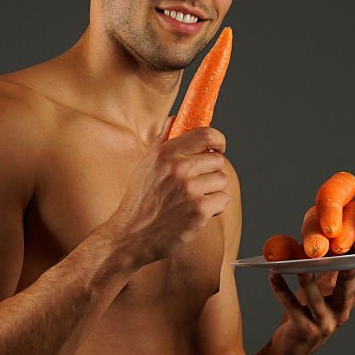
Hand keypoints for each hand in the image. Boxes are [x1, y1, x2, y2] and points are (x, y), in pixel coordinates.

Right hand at [107, 118, 228, 266]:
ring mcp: (190, 190)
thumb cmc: (139, 200)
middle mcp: (178, 168)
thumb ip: (163, 140)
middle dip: (211, 172)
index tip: (218, 147)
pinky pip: (222, 200)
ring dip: (213, 191)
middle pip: (218, 160)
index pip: (206, 134)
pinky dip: (214, 208)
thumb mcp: (146, 165)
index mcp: (166, 153)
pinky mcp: (199, 211)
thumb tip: (174, 118)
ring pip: (222, 180)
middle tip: (198, 183)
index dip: (218, 140)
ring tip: (194, 199)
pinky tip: (197, 212)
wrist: (131, 236)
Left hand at [267, 269, 354, 354]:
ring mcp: (323, 324)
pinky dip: (281, 290)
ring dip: (308, 283)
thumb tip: (338, 246)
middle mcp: (340, 314)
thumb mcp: (326, 296)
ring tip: (301, 268)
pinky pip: (291, 307)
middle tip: (350, 261)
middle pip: (347, 292)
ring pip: (316, 300)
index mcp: (348, 303)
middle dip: (348, 277)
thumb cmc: (309, 315)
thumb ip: (334, 276)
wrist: (292, 350)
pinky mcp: (304, 330)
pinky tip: (273, 275)